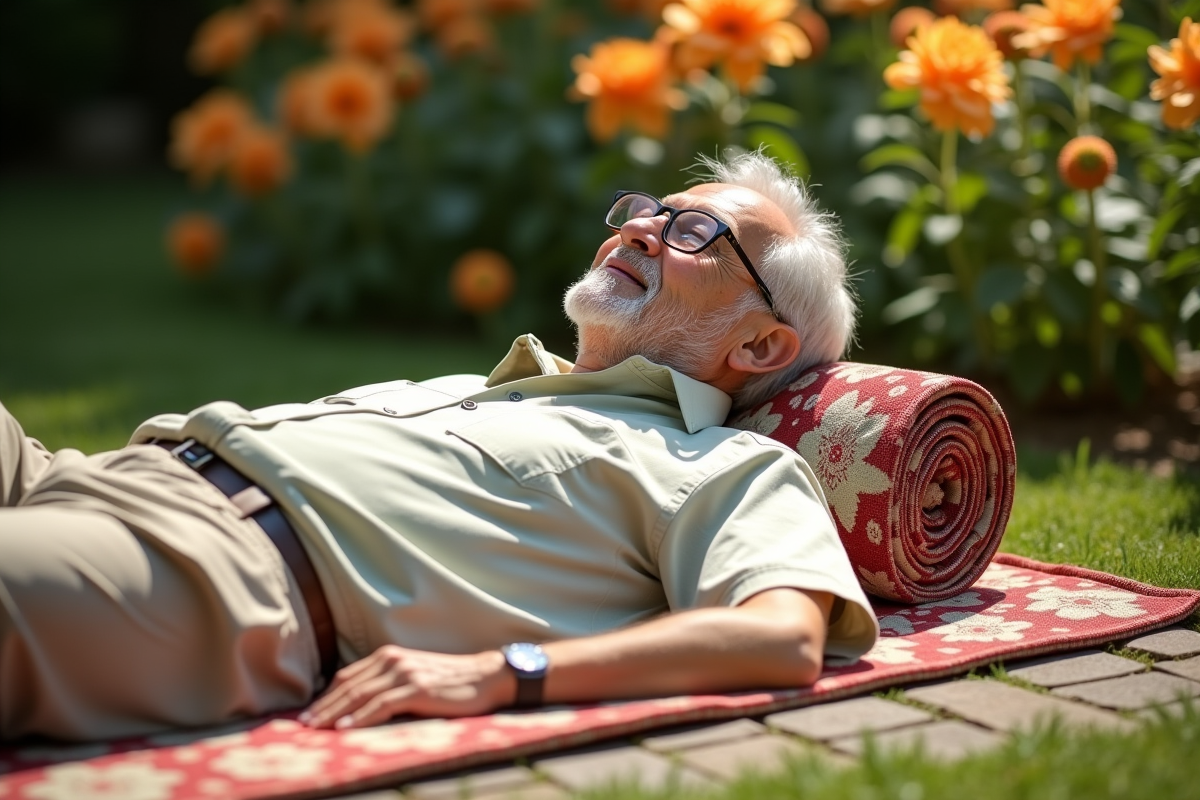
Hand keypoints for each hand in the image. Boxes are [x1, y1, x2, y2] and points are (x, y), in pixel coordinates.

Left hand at [299, 645, 514, 728]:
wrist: (486, 676)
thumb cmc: (450, 681)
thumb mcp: (414, 676)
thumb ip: (388, 684)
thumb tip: (360, 705)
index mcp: (389, 656)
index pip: (347, 676)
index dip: (326, 696)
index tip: (310, 714)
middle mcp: (392, 660)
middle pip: (348, 686)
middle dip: (323, 707)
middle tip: (303, 726)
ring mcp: (404, 673)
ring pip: (359, 694)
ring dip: (334, 713)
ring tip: (316, 729)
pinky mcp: (417, 688)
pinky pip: (382, 704)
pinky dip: (361, 717)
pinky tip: (346, 728)